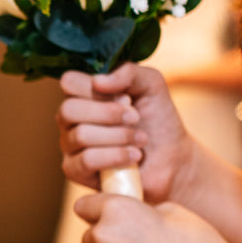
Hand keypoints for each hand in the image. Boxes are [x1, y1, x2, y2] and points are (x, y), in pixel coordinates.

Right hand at [58, 65, 194, 202]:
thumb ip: (128, 72)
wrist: (172, 158)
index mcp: (83, 94)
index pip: (69, 82)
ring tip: (140, 140)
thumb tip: (98, 82)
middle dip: (108, 114)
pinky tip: (134, 156)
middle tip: (136, 118)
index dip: (95, 89)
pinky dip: (115, 156)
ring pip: (81, 135)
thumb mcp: (151, 85)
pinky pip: (86, 160)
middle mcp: (71, 118)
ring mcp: (70, 144)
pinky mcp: (75, 170)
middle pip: (69, 110)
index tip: (125, 98)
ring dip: (119, 136)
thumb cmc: (158, 119)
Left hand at [76, 191, 240, 242]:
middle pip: (88, 236)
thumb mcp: (167, 210)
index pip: (84, 206)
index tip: (109, 219)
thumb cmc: (195, 242)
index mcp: (115, 208)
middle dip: (106, 240)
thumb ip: (135, 211)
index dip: (97, 212)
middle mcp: (102, 234)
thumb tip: (121, 215)